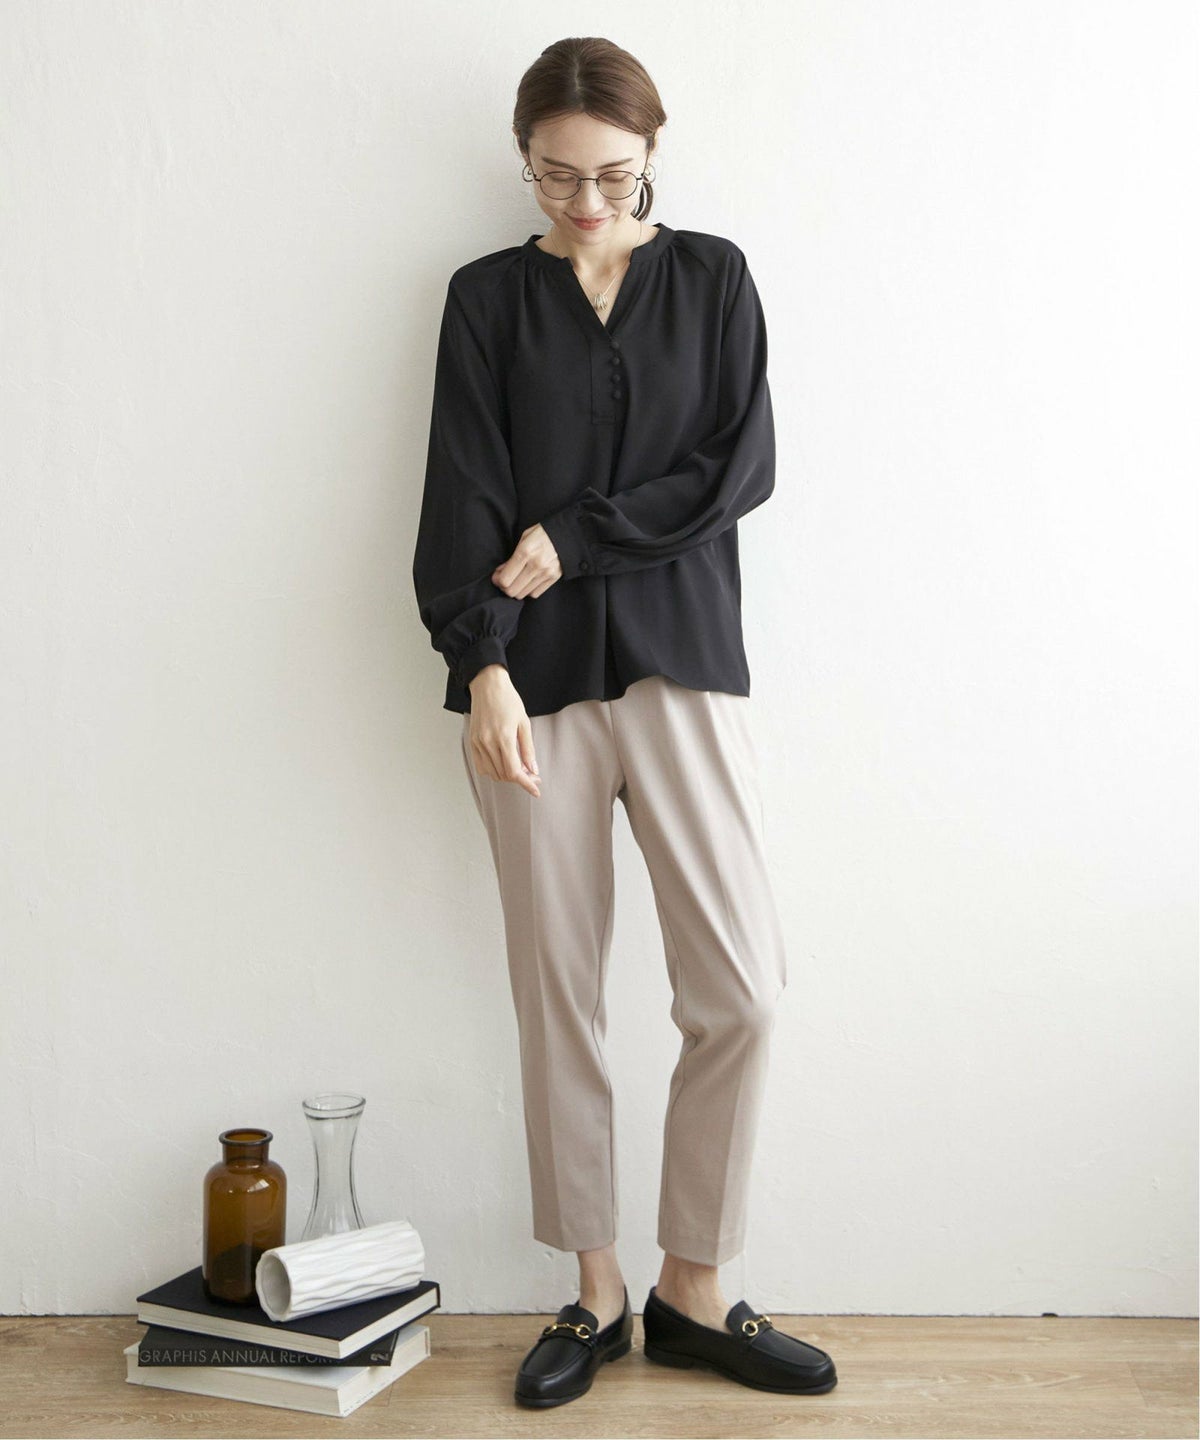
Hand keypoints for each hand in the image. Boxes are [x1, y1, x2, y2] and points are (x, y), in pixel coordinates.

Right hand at [466, 666, 540, 797]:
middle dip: (520, 779)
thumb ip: (528, 749)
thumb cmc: (509, 700)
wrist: (487, 685)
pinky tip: (503, 764)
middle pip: (504, 775)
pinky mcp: (472, 742)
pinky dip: (493, 771)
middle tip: (532, 774)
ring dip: (507, 776)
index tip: (536, 790)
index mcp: (503, 738)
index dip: (526, 784)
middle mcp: (488, 743)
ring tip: (519, 767)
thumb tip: (533, 770)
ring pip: (492, 773)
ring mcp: (478, 743)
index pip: (514, 772)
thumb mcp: (524, 723)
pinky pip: (481, 766)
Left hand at [491, 523, 561, 598]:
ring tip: (516, 580)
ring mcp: (546, 573)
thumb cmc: (543, 533)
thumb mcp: (524, 538)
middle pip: (512, 590)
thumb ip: (513, 556)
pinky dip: (528, 590)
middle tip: (503, 580)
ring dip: (516, 589)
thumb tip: (502, 571)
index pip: (505, 579)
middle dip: (504, 587)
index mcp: (525, 552)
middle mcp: (536, 565)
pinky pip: (535, 593)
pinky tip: (527, 582)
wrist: (566, 534)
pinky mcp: (553, 578)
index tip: (497, 576)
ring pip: (523, 594)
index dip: (497, 580)